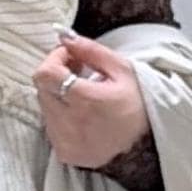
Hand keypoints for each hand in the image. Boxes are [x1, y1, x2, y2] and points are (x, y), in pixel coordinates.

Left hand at [33, 30, 149, 167]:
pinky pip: (50, 127)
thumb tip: (65, 37)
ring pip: (44, 108)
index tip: (69, 55)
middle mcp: (71, 124)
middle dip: (55, 75)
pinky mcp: (65, 153)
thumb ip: (90, 50)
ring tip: (80, 92)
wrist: (149, 141)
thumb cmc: (138, 101)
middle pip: (42, 90)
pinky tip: (79, 112)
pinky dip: (60, 115)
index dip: (54, 58)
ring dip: (57, 95)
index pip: (46, 74)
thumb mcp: (121, 68)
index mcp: (86, 101)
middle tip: (77, 71)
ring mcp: (66, 142)